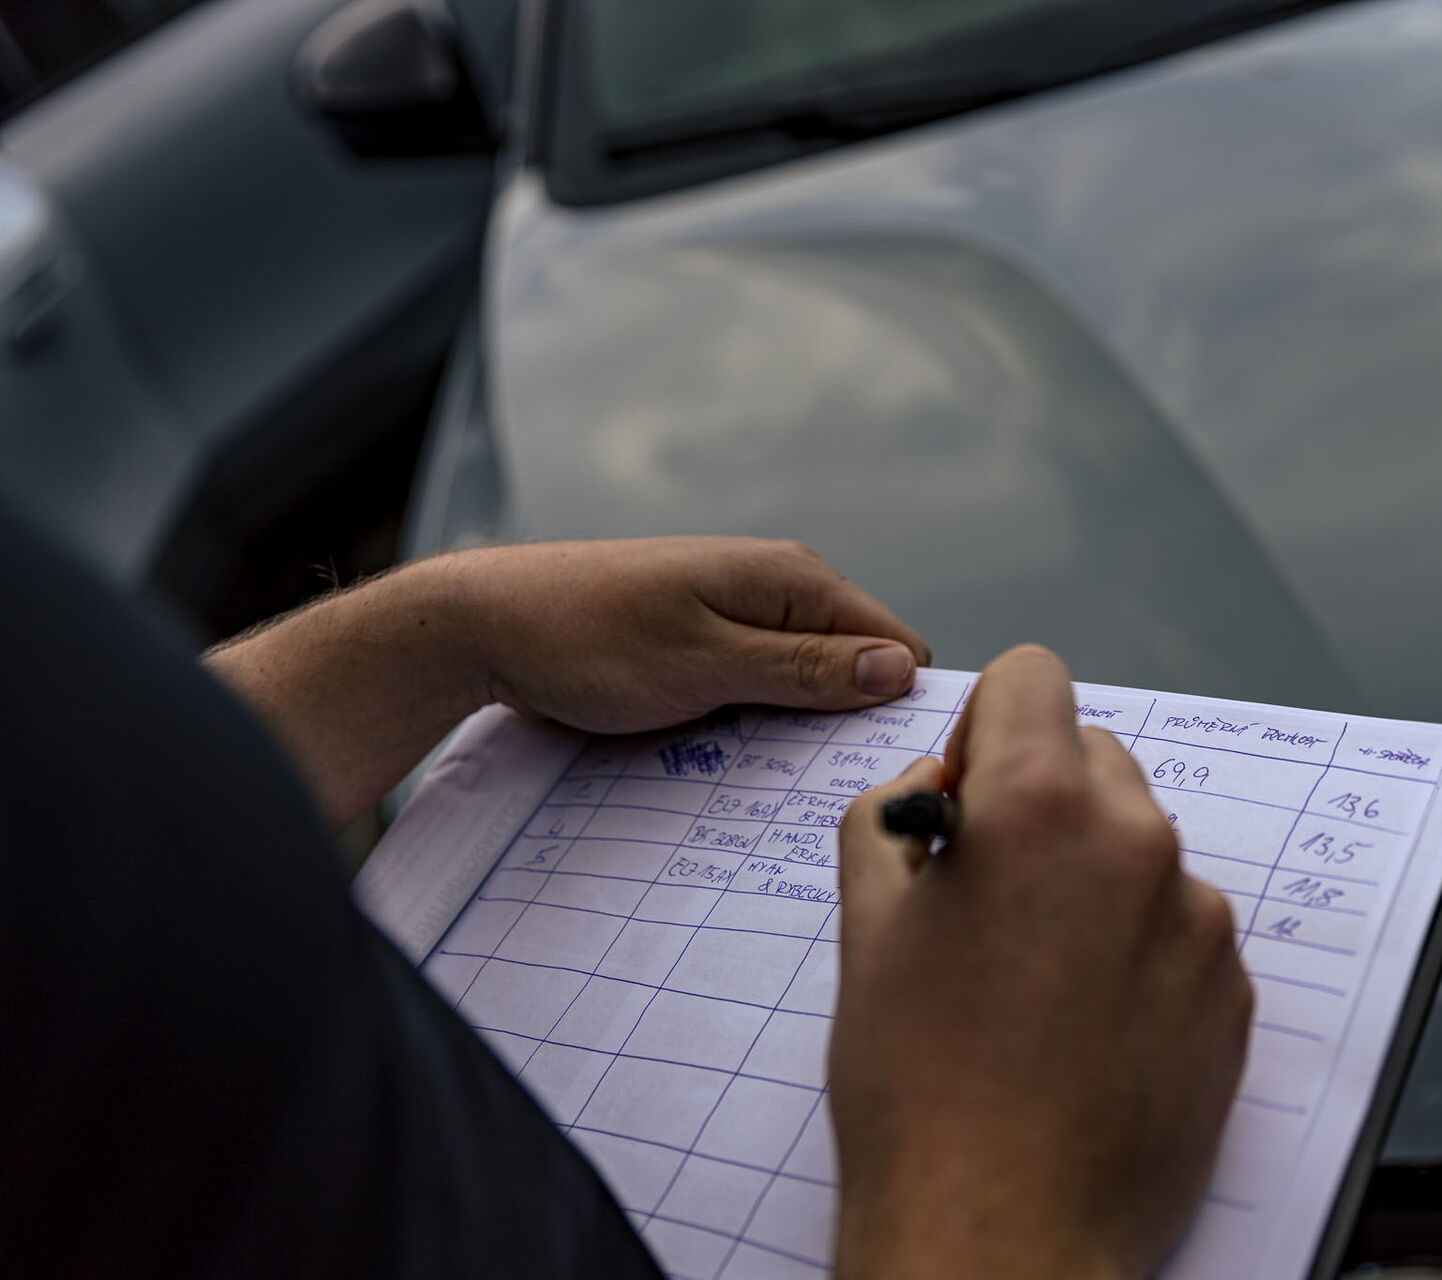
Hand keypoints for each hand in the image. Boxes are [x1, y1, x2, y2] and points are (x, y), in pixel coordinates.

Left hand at [207, 538, 928, 825]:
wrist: (482, 623)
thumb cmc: (589, 640)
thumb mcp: (707, 665)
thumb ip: (806, 669)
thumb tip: (900, 670)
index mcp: (792, 579)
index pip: (896, 646)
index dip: (896, 708)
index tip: (876, 771)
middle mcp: (775, 585)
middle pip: (854, 666)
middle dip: (843, 723)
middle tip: (810, 786)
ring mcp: (737, 609)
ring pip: (805, 680)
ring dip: (792, 727)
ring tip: (758, 770)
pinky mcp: (702, 635)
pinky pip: (758, 683)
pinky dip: (751, 718)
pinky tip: (722, 749)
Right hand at [831, 646, 1252, 1279]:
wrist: (1001, 1237)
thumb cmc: (922, 1095)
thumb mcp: (866, 930)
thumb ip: (889, 819)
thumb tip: (934, 786)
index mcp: (1040, 807)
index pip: (1031, 676)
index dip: (985, 726)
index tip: (967, 795)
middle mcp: (1136, 844)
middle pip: (1093, 755)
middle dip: (1039, 801)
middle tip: (987, 897)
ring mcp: (1197, 920)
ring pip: (1139, 846)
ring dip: (1090, 878)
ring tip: (1032, 982)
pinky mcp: (1230, 992)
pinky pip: (1180, 925)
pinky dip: (1137, 949)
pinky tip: (1082, 1026)